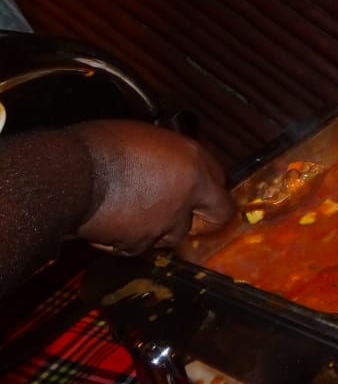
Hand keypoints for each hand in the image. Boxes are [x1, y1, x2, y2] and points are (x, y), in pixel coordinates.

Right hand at [72, 120, 234, 255]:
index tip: (201, 191)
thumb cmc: (100, 147)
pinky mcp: (143, 243)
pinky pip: (140, 247)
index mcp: (192, 159)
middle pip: (218, 215)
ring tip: (135, 216)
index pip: (220, 177)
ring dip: (161, 230)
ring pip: (175, 235)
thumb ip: (168, 157)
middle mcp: (189, 191)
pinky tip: (111, 226)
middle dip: (207, 219)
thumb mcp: (145, 137)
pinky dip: (127, 241)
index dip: (209, 186)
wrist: (72, 175)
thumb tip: (166, 165)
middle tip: (193, 218)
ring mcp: (168, 220)